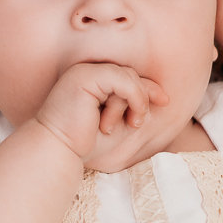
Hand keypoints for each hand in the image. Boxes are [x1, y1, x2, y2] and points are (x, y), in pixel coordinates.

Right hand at [29, 62, 169, 171]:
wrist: (59, 150)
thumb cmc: (84, 142)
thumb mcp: (119, 122)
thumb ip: (134, 106)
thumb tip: (159, 95)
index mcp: (90, 80)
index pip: (126, 75)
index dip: (147, 87)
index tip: (164, 101)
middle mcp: (86, 71)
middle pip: (129, 74)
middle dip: (142, 97)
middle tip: (137, 124)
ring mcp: (84, 72)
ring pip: (127, 76)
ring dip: (135, 102)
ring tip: (129, 125)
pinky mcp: (85, 77)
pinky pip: (122, 79)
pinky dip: (133, 98)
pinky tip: (129, 118)